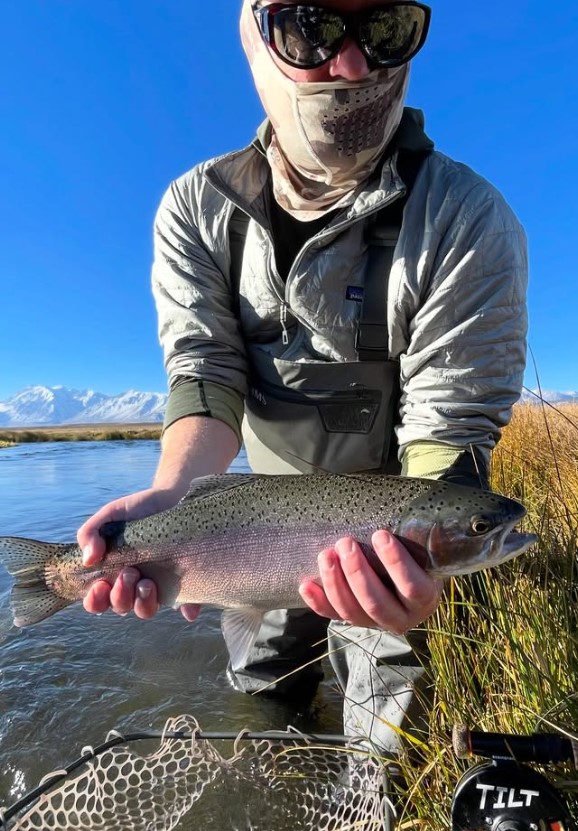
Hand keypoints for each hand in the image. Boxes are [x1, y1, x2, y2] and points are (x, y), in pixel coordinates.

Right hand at [77, 488, 200, 621]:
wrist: (172, 497)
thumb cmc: (137, 509)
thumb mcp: (110, 515)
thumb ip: (90, 532)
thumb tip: (88, 559)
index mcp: (112, 573)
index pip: (98, 600)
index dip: (96, 600)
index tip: (101, 584)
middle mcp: (133, 585)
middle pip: (121, 607)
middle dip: (121, 595)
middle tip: (130, 572)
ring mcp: (157, 586)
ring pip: (146, 610)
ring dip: (143, 603)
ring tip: (148, 583)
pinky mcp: (183, 583)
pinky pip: (187, 605)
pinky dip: (187, 610)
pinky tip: (187, 609)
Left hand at [299, 530, 442, 633]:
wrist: (411, 581)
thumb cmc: (416, 556)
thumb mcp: (420, 550)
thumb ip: (410, 538)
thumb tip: (392, 503)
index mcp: (423, 599)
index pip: (412, 587)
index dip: (396, 563)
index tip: (380, 535)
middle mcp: (402, 617)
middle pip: (376, 602)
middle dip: (357, 572)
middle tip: (345, 543)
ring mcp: (377, 623)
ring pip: (353, 612)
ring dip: (335, 583)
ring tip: (325, 555)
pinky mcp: (356, 622)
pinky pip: (334, 616)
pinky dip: (318, 602)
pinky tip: (306, 585)